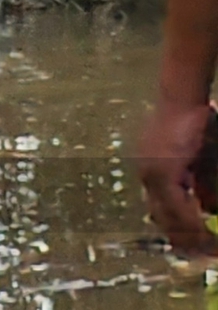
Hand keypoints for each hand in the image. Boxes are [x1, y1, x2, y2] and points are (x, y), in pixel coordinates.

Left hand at [139, 97, 217, 255]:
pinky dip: (189, 219)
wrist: (183, 100)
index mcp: (152, 175)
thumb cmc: (193, 125)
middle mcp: (147, 176)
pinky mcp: (162, 170)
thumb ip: (201, 185)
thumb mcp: (199, 161)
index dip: (179, 231)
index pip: (162, 211)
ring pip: (168, 213)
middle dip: (183, 239)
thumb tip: (208, 208)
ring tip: (206, 249)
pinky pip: (176, 203)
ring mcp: (152, 173)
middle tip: (200, 256)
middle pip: (163, 217)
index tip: (192, 248)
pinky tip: (203, 230)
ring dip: (188, 233)